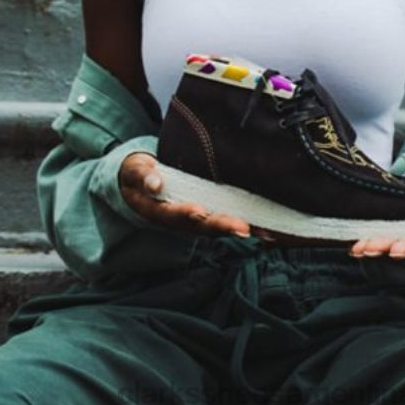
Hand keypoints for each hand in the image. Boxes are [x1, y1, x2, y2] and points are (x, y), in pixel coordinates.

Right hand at [119, 152, 251, 237]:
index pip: (174, 214)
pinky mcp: (208, 214)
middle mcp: (179, 220)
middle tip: (242, 228)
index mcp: (159, 211)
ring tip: (262, 233)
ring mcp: (194, 219)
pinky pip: (227, 221)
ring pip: (217, 227)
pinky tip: (269, 231)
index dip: (186, 214)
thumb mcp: (135, 171)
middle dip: (221, 226)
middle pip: (201, 226)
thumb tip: (155, 183)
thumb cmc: (139, 174)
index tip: (199, 212)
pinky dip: (247, 227)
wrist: (139, 183)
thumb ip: (143, 176)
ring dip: (238, 229)